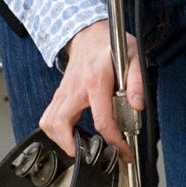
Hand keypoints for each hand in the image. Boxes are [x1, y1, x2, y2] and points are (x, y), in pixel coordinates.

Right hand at [40, 20, 143, 159]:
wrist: (89, 33)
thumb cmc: (111, 44)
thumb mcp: (133, 56)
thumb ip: (137, 81)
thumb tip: (137, 106)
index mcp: (96, 82)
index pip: (102, 120)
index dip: (114, 141)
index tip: (124, 152)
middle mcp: (75, 88)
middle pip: (60, 124)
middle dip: (72, 146)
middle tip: (90, 154)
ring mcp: (63, 92)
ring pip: (48, 122)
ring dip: (60, 140)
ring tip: (80, 146)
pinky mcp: (59, 94)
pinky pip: (49, 117)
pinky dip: (56, 131)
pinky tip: (71, 134)